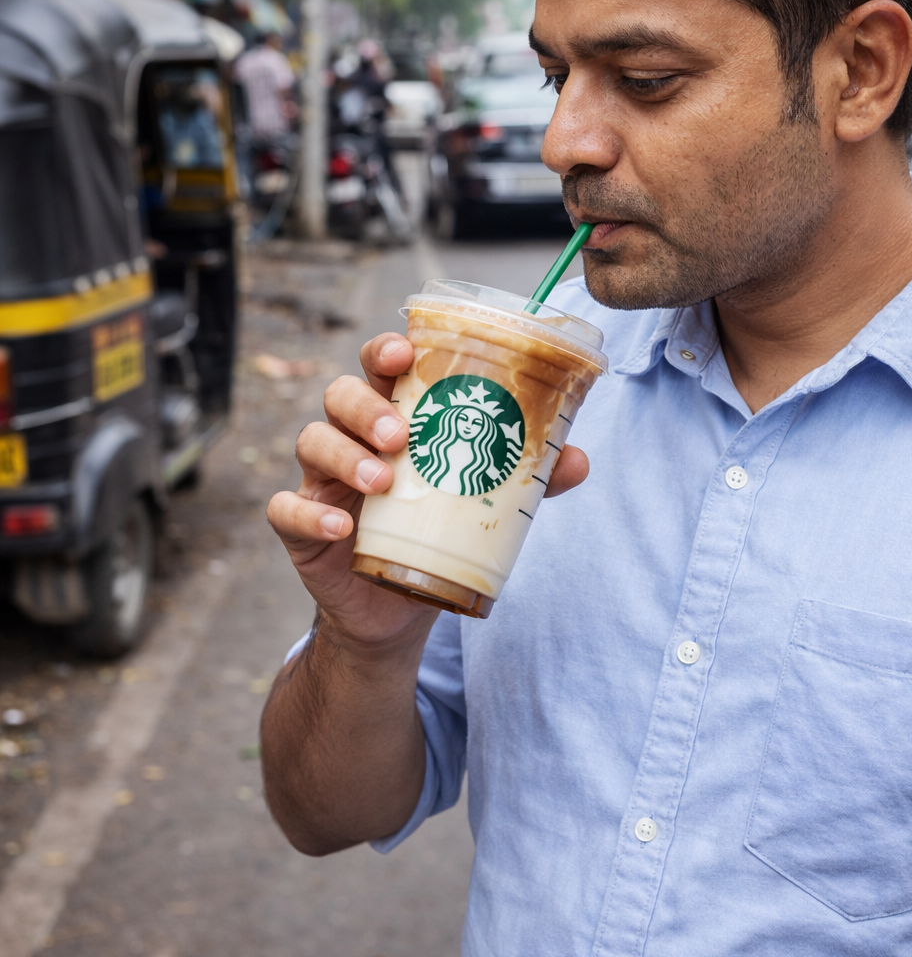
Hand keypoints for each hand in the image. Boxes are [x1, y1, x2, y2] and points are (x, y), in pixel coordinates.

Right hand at [266, 332, 589, 648]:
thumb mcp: (484, 500)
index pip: (379, 367)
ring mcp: (322, 481)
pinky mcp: (301, 528)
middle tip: (400, 434)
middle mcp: (352, 439)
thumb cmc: (439, 531)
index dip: (385, 351)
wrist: (398, 606)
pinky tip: (341, 529)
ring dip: (345, 455)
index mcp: (394, 417)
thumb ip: (527, 477)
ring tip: (383, 482)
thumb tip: (580, 458)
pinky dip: (309, 516)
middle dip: (367, 407)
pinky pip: (286, 510)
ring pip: (311, 442)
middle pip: (340, 396)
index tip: (404, 353)